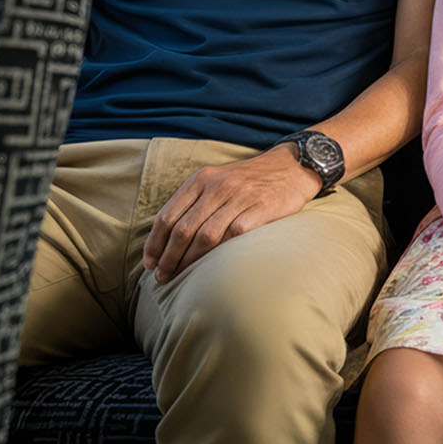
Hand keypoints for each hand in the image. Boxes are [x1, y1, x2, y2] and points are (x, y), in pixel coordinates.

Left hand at [142, 143, 320, 283]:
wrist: (292, 166)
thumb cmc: (250, 180)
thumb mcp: (218, 180)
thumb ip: (194, 202)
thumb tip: (166, 239)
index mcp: (201, 179)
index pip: (168, 215)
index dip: (155, 243)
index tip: (150, 263)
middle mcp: (218, 186)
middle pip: (183, 229)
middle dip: (168, 258)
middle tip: (162, 277)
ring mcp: (240, 196)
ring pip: (205, 236)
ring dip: (188, 261)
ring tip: (180, 276)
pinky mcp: (261, 208)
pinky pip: (233, 236)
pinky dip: (219, 254)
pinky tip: (212, 267)